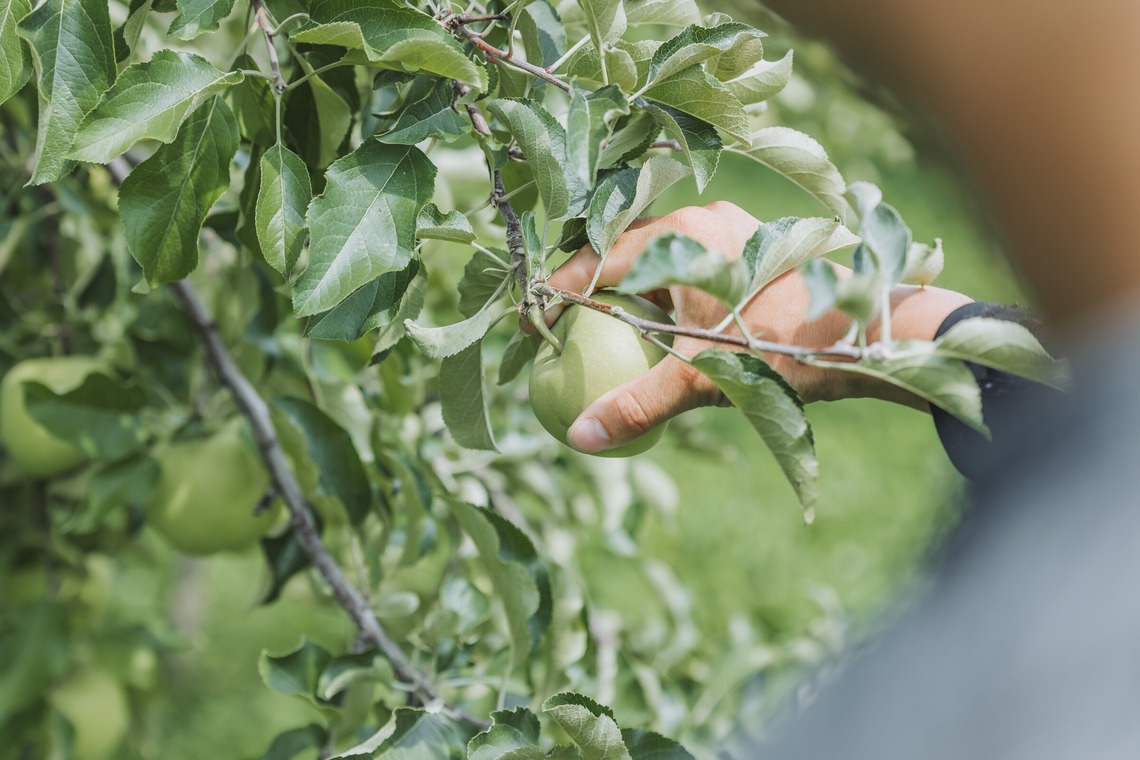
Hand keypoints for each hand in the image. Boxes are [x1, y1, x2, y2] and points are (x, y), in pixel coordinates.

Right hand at [542, 202, 972, 453]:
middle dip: (588, 286)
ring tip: (600, 330)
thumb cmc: (788, 349)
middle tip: (561, 328)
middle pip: (621, 249)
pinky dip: (660, 292)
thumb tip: (580, 438)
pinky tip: (656, 327)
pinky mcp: (747, 247)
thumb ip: (639, 404)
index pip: (597, 259)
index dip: (561, 292)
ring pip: (655, 255)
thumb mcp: (704, 378)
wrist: (875, 334)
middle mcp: (702, 220)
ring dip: (626, 288)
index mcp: (682, 235)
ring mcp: (727, 229)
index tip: (535, 323)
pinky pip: (685, 263)